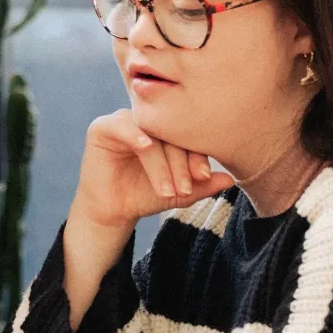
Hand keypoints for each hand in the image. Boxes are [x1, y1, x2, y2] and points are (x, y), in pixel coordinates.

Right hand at [70, 109, 233, 230]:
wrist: (112, 212)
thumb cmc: (145, 196)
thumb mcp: (179, 193)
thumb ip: (203, 186)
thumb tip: (230, 180)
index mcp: (167, 129)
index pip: (187, 135)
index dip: (197, 155)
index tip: (205, 177)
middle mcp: (147, 121)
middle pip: (170, 134)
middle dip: (180, 164)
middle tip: (185, 189)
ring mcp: (125, 121)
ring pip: (151, 135)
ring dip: (161, 165)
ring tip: (167, 190)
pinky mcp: (103, 127)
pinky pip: (123, 126)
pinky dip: (136, 135)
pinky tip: (145, 148)